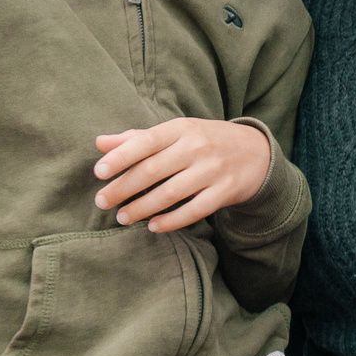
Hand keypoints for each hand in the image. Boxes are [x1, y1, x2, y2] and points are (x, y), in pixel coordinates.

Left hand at [93, 119, 272, 231]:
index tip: (98, 172)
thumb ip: (138, 138)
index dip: (121, 157)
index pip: (146, 141)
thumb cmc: (204, 141)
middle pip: (153, 170)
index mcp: (182, 128)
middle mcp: (197, 147)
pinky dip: (171, 221)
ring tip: (122, 217)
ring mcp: (213, 170)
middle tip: (101, 201)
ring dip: (142, 208)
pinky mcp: (225, 192)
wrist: (256, 152)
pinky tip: (153, 226)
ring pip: (170, 193)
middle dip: (123, 188)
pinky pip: (194, 211)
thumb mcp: (176, 133)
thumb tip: (100, 143)